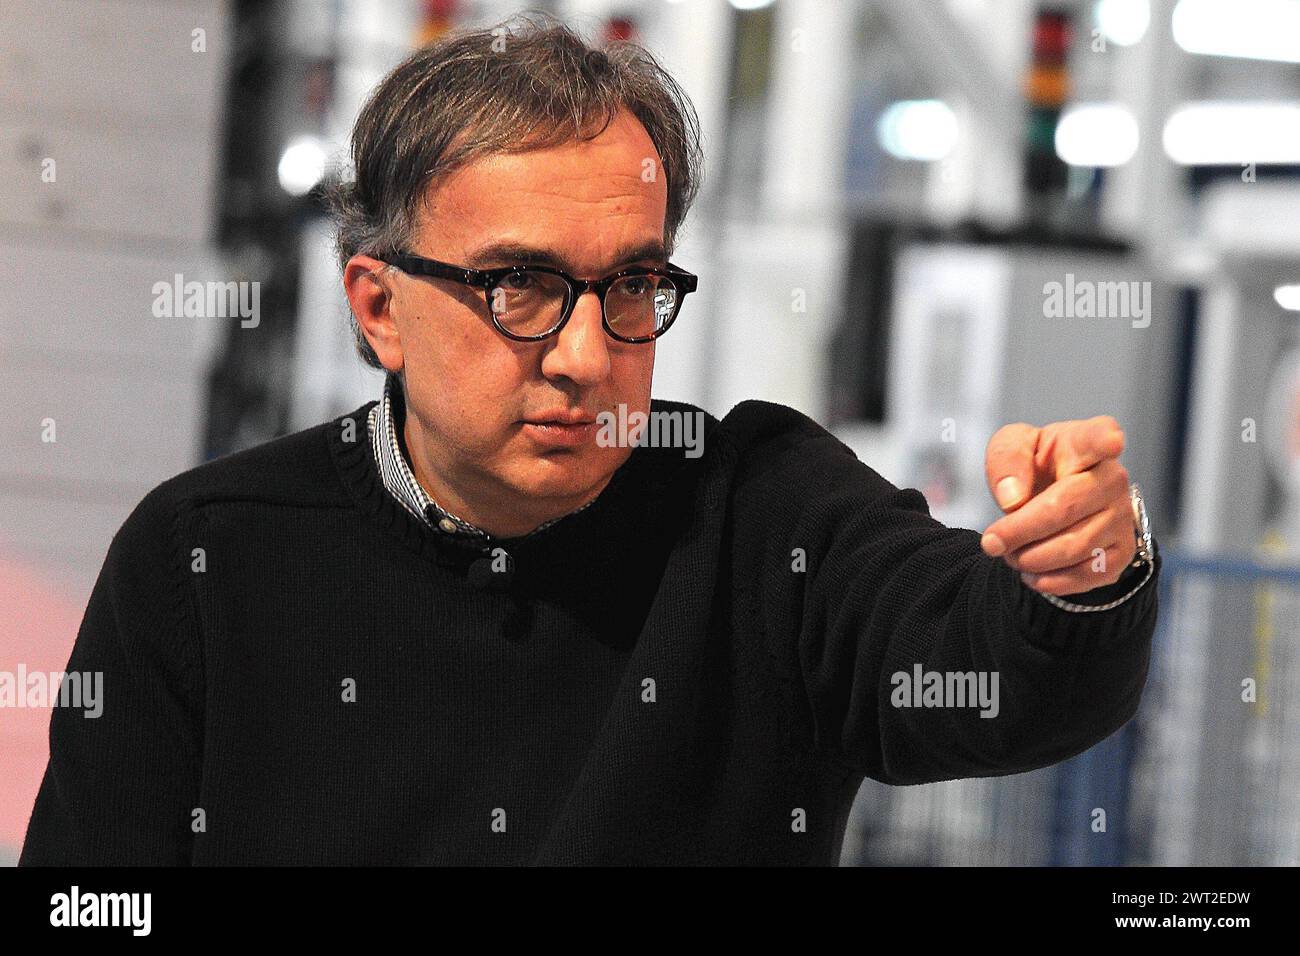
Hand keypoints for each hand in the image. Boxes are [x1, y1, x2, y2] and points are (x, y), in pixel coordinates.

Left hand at [980, 416, 1135, 595]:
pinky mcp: (1121, 551)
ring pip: (1074, 547)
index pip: (1099, 438)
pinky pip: (1087, 575)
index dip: (1106, 441)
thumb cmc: (1037, 465)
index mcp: (1084, 443)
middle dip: (1020, 530)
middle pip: (1064, 507)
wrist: (1057, 495)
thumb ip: (1007, 460)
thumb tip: (1013, 498)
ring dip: (1031, 558)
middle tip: (991, 542)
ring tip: (1011, 554)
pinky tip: (1032, 572)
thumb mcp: (1011, 447)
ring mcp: (1121, 516)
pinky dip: (1051, 580)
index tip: (1112, 442)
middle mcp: (1112, 478)